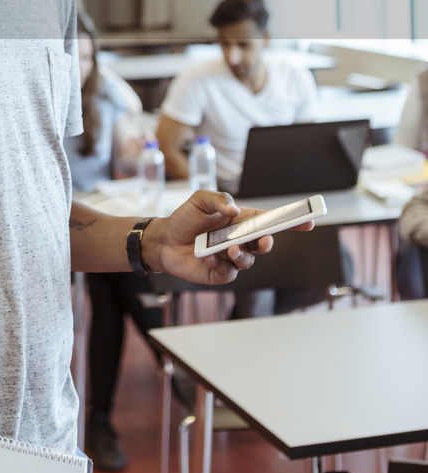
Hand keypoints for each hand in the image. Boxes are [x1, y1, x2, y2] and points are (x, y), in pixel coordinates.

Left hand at [146, 190, 312, 285]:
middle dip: (268, 243)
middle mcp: (242, 240)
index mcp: (243, 220)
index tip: (308, 220)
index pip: (271, 222)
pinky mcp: (221, 273)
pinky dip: (219, 265)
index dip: (291, 222)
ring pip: (248, 260)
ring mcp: (233, 258)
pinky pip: (228, 273)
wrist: (164, 240)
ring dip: (241, 255)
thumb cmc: (186, 218)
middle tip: (264, 240)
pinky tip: (205, 256)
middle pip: (265, 244)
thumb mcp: (199, 200)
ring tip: (227, 249)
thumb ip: (218, 199)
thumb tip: (234, 209)